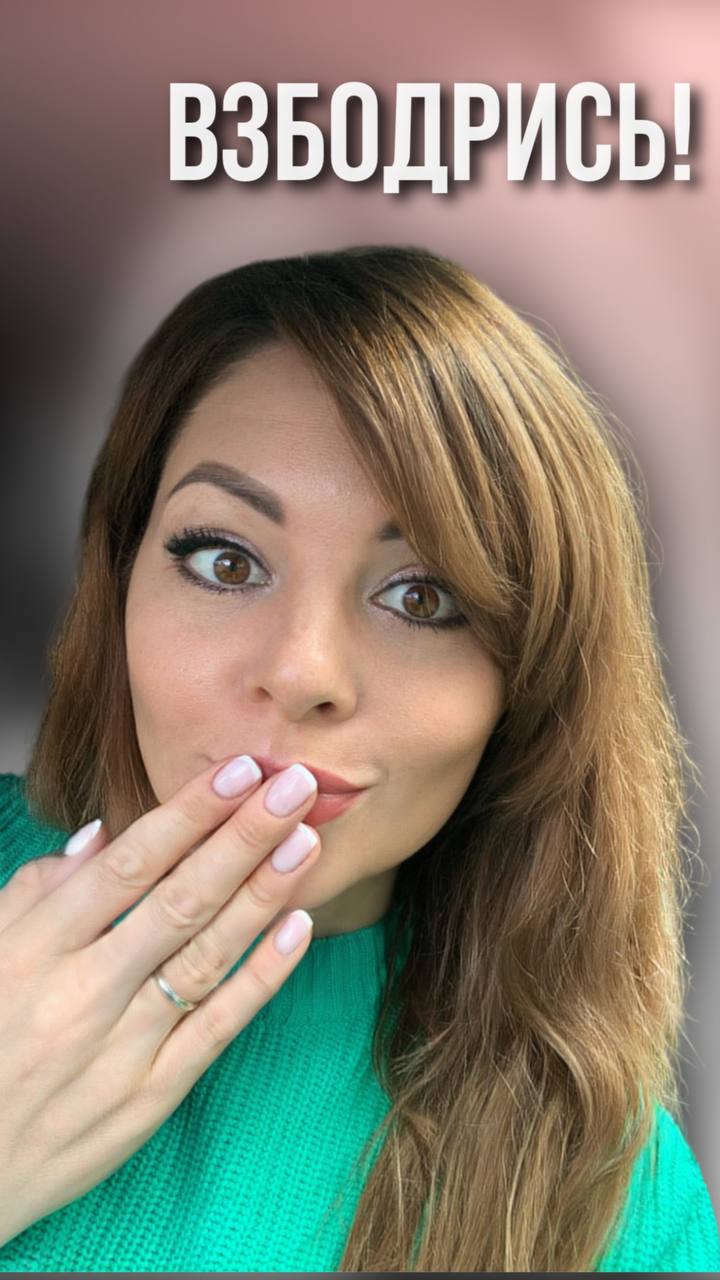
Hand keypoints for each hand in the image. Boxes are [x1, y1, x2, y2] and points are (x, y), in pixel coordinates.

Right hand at [0, 755, 319, 1246]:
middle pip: (180, 900)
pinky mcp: (152, 1094)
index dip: (189, 814)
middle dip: (243, 836)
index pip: (129, 864)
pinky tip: (297, 929)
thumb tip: (102, 834)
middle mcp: (83, 991)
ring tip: (305, 841)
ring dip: (262, 894)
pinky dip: (261, 976)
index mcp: (35, 948)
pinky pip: (217, 1025)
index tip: (237, 771)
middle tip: (294, 787)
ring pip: (206, 955)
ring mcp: (122, 1045)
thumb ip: (35, 892)